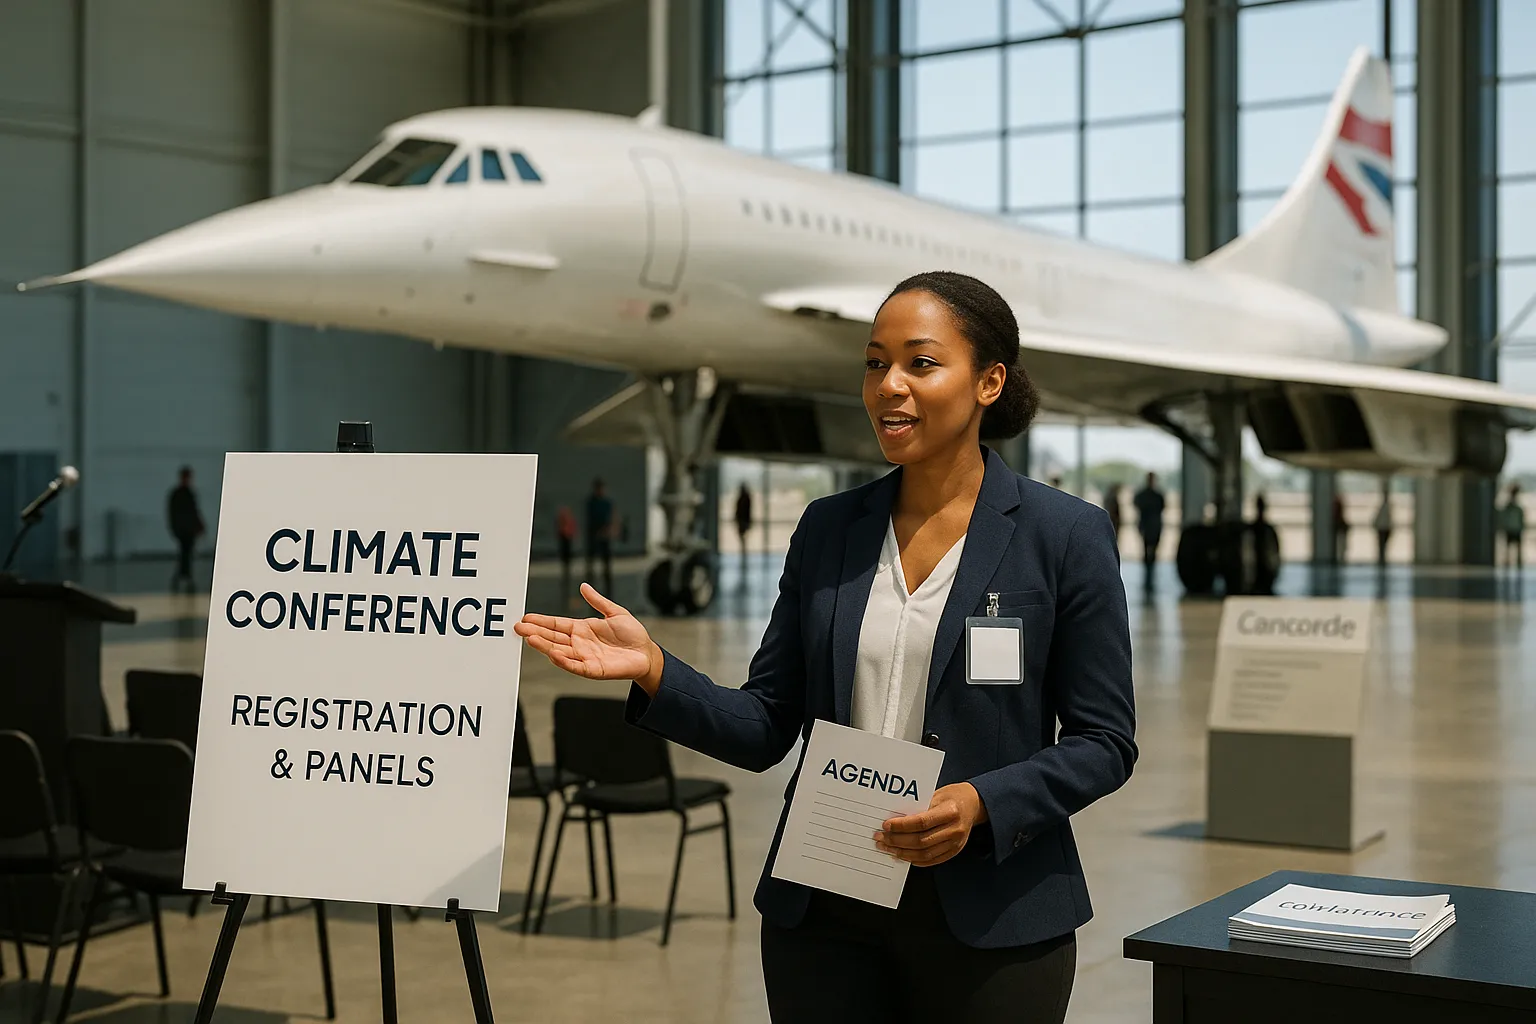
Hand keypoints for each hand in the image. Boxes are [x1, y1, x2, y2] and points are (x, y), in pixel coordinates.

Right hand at [514, 583, 664, 692]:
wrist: (647, 653)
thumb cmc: (633, 635)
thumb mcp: (615, 612)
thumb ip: (598, 601)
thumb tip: (584, 586)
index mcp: (582, 629)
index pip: (557, 625)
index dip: (542, 621)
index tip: (526, 618)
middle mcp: (580, 644)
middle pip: (553, 638)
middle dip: (535, 632)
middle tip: (518, 628)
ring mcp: (585, 657)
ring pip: (559, 651)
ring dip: (544, 646)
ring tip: (530, 639)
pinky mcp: (593, 669)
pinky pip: (575, 666)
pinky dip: (564, 661)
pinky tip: (552, 654)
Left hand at [875, 783, 988, 867]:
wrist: (974, 803)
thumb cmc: (952, 796)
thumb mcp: (936, 794)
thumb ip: (918, 806)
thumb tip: (894, 818)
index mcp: (950, 812)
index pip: (921, 822)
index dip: (901, 826)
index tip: (886, 825)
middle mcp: (954, 830)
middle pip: (921, 841)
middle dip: (897, 841)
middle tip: (881, 838)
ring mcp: (955, 843)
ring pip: (925, 854)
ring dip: (903, 853)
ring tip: (888, 848)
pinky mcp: (954, 851)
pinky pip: (932, 860)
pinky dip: (915, 860)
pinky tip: (902, 855)